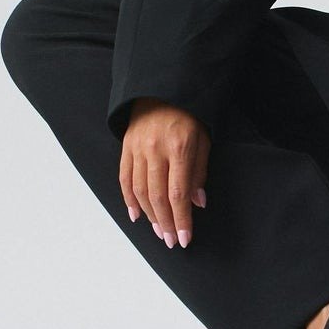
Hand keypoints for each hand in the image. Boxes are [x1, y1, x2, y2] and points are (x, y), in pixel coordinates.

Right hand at [119, 98, 209, 247]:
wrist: (163, 87)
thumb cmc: (189, 114)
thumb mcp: (203, 139)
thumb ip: (200, 171)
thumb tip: (197, 202)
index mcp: (179, 147)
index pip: (179, 192)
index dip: (181, 218)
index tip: (184, 238)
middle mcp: (156, 149)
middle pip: (158, 196)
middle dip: (165, 223)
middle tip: (170, 241)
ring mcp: (137, 148)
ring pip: (140, 191)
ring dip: (149, 216)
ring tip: (158, 231)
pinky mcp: (126, 147)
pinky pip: (124, 178)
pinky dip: (129, 199)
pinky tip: (137, 215)